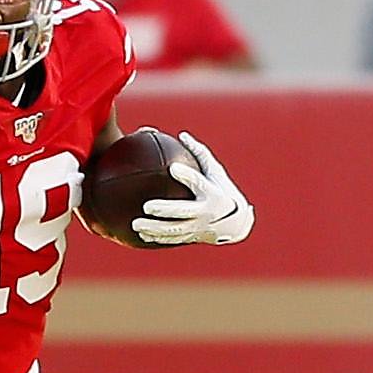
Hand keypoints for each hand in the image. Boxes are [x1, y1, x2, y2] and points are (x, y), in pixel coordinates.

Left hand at [131, 131, 255, 246]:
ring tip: (135, 224)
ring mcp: (199, 227)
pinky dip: (158, 237)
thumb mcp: (216, 171)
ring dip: (155, 228)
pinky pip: (174, 238)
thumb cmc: (221, 189)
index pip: (199, 183)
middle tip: (147, 206)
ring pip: (175, 229)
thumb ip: (199, 153)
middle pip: (183, 211)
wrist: (236, 223)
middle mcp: (206, 212)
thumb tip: (181, 134)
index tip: (172, 168)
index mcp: (212, 193)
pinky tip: (141, 234)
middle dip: (165, 210)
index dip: (187, 176)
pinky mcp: (193, 236)